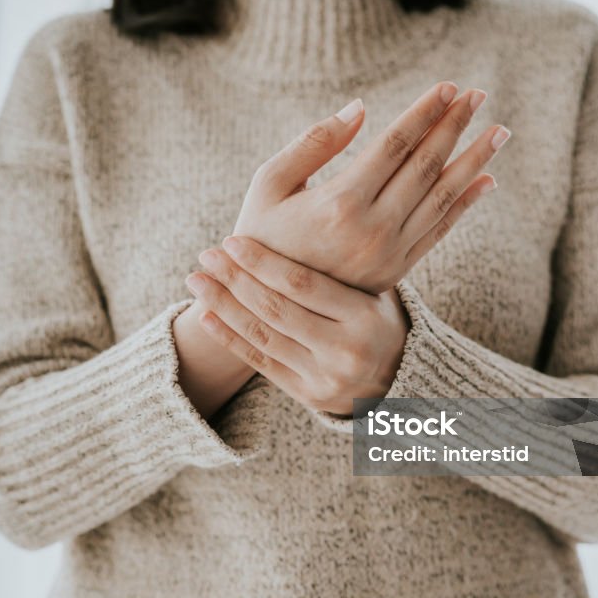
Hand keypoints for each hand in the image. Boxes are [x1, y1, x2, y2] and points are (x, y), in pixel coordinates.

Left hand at [185, 236, 408, 416]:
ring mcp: (326, 376)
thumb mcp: (373, 289)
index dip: (262, 261)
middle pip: (276, 309)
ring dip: (223, 305)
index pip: (302, 284)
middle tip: (206, 254)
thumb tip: (306, 201)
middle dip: (235, 279)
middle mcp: (346, 349)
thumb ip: (340, 261)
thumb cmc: (376, 317)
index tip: (232, 241)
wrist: (401, 379)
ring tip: (197, 281)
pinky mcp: (309, 396)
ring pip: (263, 335)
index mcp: (364, 315)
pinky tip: (206, 316)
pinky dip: (229, 338)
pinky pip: (260, 363)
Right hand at [233, 82, 508, 293]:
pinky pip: (439, 231)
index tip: (449, 86)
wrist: (264, 307)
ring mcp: (388, 254)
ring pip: (442, 198)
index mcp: (339, 203)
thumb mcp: (268, 184)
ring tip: (497, 131)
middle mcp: (372, 230)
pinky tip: (486, 180)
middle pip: (425, 166)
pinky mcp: (395, 272)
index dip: (424, 113)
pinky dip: (464, 204)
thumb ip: (313, 143)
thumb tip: (361, 107)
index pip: (395, 145)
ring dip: (473, 161)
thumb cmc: (258, 236)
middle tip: (480, 95)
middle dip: (455, 126)